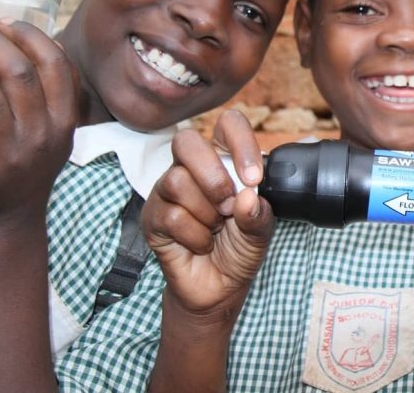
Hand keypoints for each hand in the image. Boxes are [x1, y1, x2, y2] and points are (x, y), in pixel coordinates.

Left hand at [0, 20, 77, 231]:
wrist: (5, 224)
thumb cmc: (24, 168)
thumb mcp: (53, 134)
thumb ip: (49, 96)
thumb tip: (25, 40)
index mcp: (64, 124)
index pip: (55, 65)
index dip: (29, 36)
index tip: (5, 23)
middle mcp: (40, 139)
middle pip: (18, 74)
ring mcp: (6, 158)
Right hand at [142, 109, 274, 319]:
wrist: (219, 288)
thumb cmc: (239, 249)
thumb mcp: (260, 232)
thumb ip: (258, 215)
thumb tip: (247, 197)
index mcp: (224, 160)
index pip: (228, 124)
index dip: (241, 142)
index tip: (254, 178)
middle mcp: (192, 168)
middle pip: (187, 141)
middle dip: (212, 176)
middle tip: (228, 206)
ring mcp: (168, 190)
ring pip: (177, 181)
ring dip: (206, 212)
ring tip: (216, 229)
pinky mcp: (153, 216)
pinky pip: (170, 215)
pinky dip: (195, 235)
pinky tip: (202, 243)